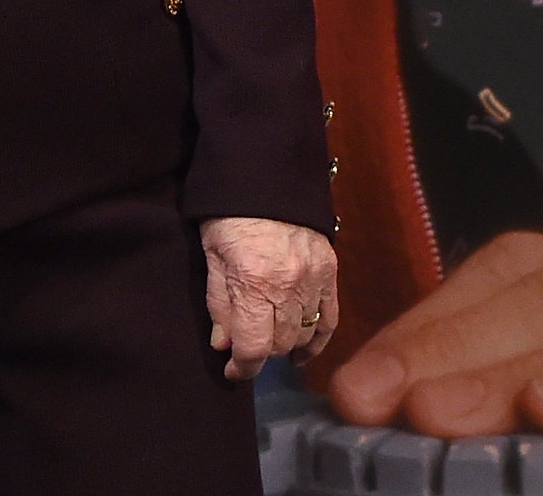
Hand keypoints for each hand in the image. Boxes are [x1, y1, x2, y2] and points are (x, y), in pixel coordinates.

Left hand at [200, 216, 341, 381]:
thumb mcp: (212, 256)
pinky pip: (330, 318)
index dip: (242, 368)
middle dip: (261, 352)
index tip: (233, 371)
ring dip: (285, 344)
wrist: (265, 172)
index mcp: (254, 284)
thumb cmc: (228, 215)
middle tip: (247, 345)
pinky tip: (303, 351)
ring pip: (304, 334)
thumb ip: (219, 304)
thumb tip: (224, 345)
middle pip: (280, 345)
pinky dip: (318, 339)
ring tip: (269, 339)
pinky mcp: (330, 270)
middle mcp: (289, 288)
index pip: (254, 348)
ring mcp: (314, 279)